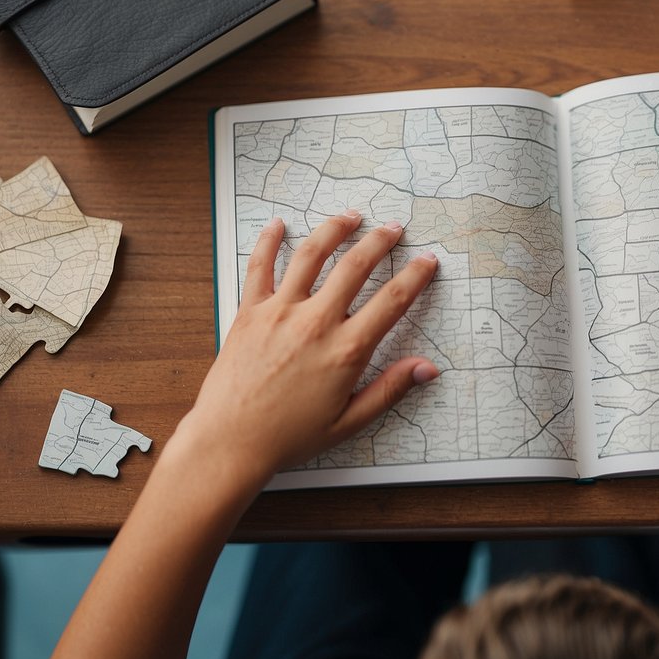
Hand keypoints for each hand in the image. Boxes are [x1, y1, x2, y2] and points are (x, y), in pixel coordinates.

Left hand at [176, 212, 438, 491]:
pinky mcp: (250, 313)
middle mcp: (315, 322)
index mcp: (346, 350)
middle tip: (394, 228)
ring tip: (351, 216)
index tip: (426, 261)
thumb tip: (427, 369)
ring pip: (311, 255)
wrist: (231, 441)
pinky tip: (278, 224)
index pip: (392, 301)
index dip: (415, 276)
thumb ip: (390, 389)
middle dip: (380, 241)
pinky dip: (268, 241)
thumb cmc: (289, 436)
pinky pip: (259, 267)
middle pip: (355, 266)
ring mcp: (280, 312)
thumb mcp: (349, 421)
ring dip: (334, 229)